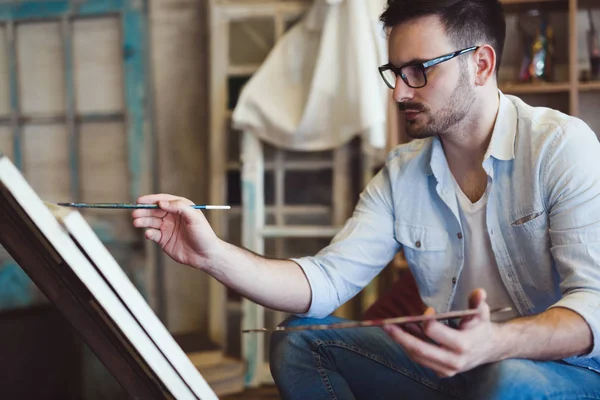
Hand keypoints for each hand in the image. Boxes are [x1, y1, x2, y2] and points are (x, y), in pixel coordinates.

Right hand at [131, 194, 220, 269]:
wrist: (205, 255)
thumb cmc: (203, 234)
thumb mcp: (194, 217)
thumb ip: (179, 207)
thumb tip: (161, 202)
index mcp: (181, 207)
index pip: (163, 200)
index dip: (151, 199)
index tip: (140, 200)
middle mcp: (172, 216)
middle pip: (154, 211)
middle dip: (143, 211)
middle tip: (135, 213)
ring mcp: (167, 228)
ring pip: (151, 222)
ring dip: (143, 221)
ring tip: (136, 222)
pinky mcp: (164, 240)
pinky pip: (153, 234)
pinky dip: (148, 233)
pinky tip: (148, 233)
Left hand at [382, 289, 503, 376]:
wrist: (489, 349)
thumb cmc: (481, 326)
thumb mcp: (481, 312)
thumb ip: (477, 302)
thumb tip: (479, 291)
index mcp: (463, 345)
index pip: (434, 332)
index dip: (426, 320)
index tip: (425, 310)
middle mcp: (453, 361)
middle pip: (419, 349)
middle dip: (400, 336)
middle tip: (386, 324)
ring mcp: (446, 369)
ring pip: (416, 356)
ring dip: (402, 341)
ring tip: (391, 327)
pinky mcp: (441, 372)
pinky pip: (420, 360)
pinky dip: (409, 347)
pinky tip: (403, 333)